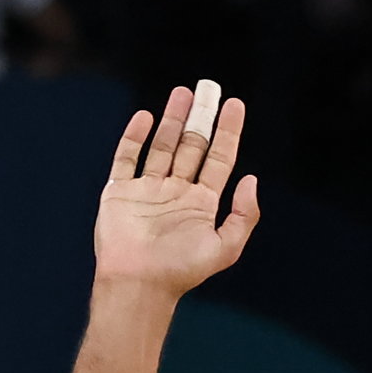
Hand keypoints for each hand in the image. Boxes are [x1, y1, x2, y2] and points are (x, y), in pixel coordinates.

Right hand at [92, 82, 262, 302]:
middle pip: (191, 146)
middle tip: (207, 88)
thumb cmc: (181, 271)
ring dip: (172, 119)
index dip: (228, 131)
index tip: (235, 104)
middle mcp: (176, 192)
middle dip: (200, 117)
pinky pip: (127, 158)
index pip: (219, 158)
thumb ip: (243, 215)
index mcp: (201, 203)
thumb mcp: (225, 247)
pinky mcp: (120, 192)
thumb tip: (251, 180)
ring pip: (162, 146)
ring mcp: (147, 190)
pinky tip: (146, 117)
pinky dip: (134, 137)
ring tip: (182, 92)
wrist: (138, 284)